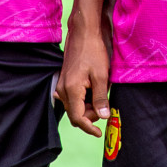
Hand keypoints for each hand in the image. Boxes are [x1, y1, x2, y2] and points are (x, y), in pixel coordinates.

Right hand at [57, 20, 110, 136]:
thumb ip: (101, 98)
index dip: (89, 128)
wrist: (83, 34)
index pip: (78, 118)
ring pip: (74, 107)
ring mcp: (62, 86)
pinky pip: (72, 98)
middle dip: (90, 116)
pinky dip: (83, 100)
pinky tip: (93, 91)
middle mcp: (62, 90)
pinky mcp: (64, 82)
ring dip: (88, 107)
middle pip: (75, 114)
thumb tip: (103, 117)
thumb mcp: (101, 76)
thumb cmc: (93, 52)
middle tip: (104, 106)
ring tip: (100, 94)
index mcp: (71, 90)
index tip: (99, 133)